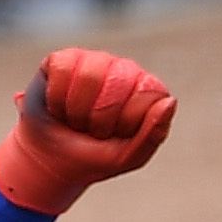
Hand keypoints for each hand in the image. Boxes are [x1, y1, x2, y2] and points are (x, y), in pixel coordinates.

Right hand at [0, 47, 175, 216]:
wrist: (51, 162)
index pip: (148, 92)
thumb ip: (153, 134)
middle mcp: (124, 69)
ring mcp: (94, 60)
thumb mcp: (127, 157)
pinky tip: (58, 107)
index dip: (127, 122)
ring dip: (77, 111)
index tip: (116, 136)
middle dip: (100, 119)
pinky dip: (57, 99)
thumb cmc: (94, 157)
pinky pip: (63, 70)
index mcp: (147, 90)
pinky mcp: (63, 60)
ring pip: (89, 75)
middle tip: (93, 131)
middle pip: (118, 82)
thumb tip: (170, 101)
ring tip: (75, 120)